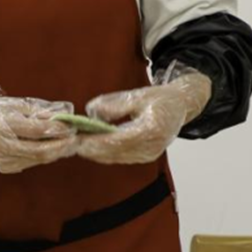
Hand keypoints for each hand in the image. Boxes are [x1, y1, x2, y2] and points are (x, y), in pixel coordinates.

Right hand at [0, 79, 77, 173]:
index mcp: (5, 125)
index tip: (72, 127)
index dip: (58, 130)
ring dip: (56, 152)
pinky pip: (30, 162)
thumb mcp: (15, 105)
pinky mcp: (5, 167)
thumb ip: (39, 112)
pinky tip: (54, 149)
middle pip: (40, 151)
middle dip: (61, 146)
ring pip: (37, 159)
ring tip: (69, 144)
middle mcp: (3, 144)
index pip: (38, 131)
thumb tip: (64, 116)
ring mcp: (3, 158)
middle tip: (75, 140)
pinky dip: (44, 156)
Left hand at [77, 70, 211, 164]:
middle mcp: (152, 147)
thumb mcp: (138, 95)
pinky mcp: (145, 156)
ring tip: (77, 143)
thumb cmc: (161, 98)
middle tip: (71, 142)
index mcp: (152, 130)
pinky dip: (104, 152)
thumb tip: (92, 112)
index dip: (96, 142)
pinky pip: (120, 157)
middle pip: (115, 152)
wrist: (180, 106)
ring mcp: (149, 154)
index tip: (78, 139)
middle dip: (91, 149)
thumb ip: (115, 104)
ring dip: (95, 152)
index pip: (118, 140)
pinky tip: (91, 145)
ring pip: (115, 157)